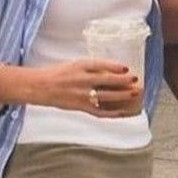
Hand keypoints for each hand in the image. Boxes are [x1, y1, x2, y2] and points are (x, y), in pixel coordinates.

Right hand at [27, 59, 142, 116]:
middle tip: (136, 80)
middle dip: (124, 81)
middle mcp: (81, 80)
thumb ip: (91, 68)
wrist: (40, 87)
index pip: (100, 65)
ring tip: (134, 93)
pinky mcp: (80, 107)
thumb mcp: (74, 65)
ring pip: (107, 96)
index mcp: (79, 66)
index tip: (126, 67)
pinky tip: (122, 112)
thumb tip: (112, 72)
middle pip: (107, 81)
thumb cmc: (58, 74)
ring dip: (123, 95)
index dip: (115, 66)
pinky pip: (100, 111)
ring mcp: (82, 95)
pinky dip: (112, 113)